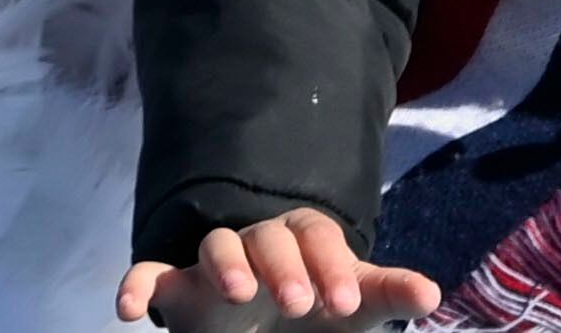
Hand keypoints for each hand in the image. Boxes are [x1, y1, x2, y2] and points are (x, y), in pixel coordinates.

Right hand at [119, 211, 438, 327]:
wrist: (271, 325)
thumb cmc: (319, 307)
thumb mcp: (354, 305)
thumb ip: (387, 293)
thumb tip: (434, 294)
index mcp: (305, 238)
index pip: (319, 237)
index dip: (331, 267)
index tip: (344, 303)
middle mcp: (259, 242)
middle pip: (268, 236)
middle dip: (284, 266)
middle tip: (299, 304)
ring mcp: (215, 262)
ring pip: (215, 243)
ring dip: (226, 263)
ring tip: (240, 292)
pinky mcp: (178, 288)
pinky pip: (151, 273)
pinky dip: (136, 283)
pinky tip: (127, 308)